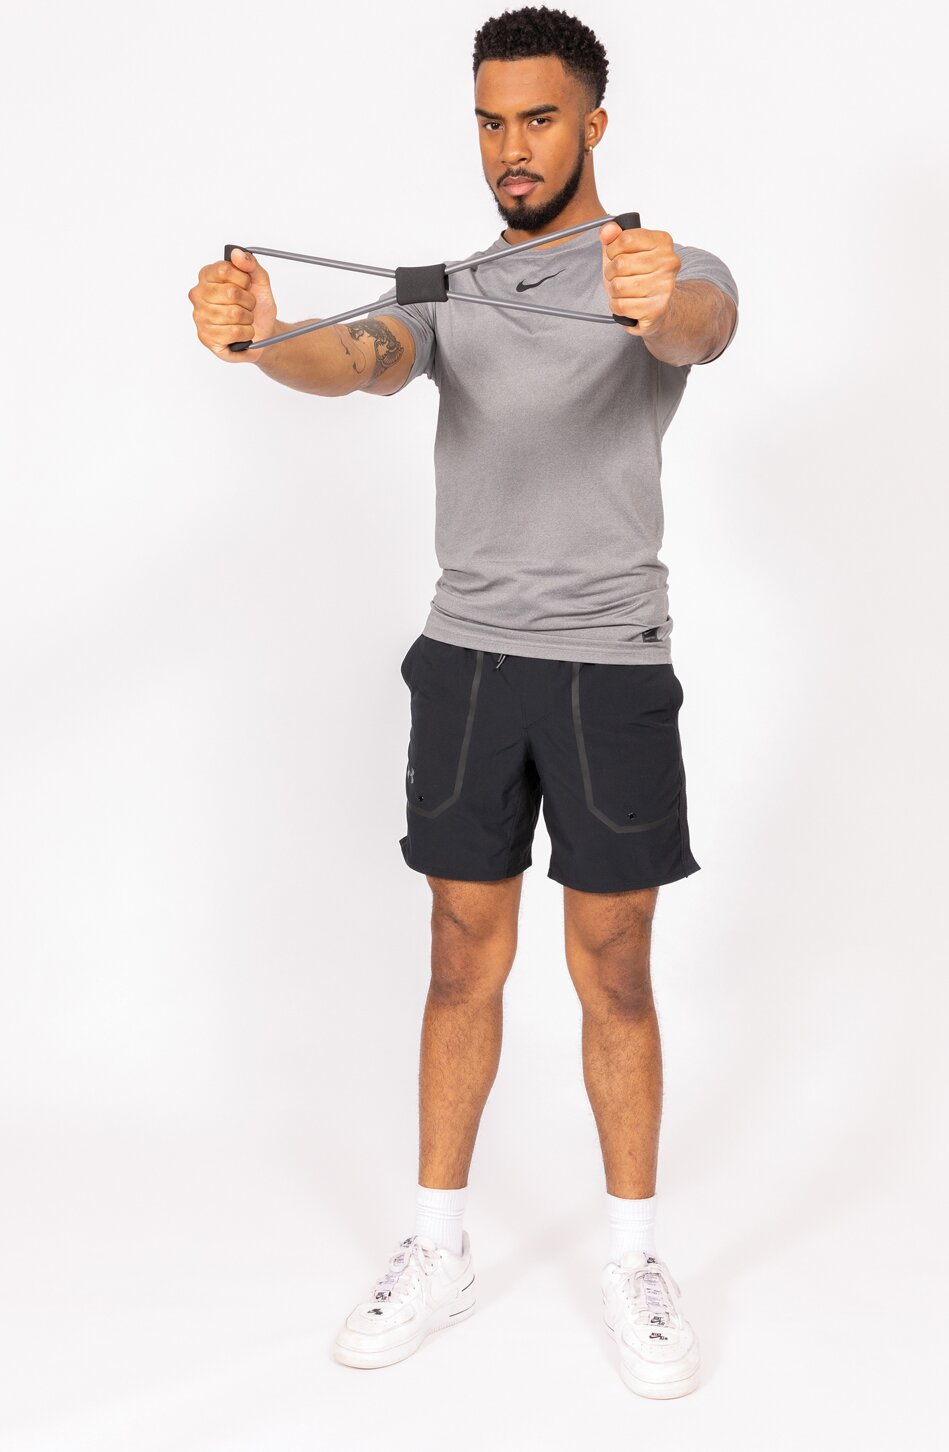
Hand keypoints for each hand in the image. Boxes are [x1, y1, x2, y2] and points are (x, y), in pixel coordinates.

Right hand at [188, 247, 278, 361]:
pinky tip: (242, 333)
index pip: (224, 269)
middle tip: (249, 305)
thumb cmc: (257, 307)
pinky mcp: (205, 337)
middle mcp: (198, 294)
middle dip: (249, 301)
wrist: (263, 333)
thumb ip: (251, 264)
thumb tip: (237, 253)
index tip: (247, 285)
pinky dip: (246, 333)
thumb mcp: (260, 282)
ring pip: (234, 314)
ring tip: (245, 319)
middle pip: (231, 292)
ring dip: (248, 318)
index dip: (244, 279)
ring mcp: (199, 316)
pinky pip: (233, 332)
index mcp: (207, 276)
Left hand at [599, 222, 679, 336]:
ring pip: (618, 286)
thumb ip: (613, 236)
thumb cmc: (640, 275)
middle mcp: (668, 262)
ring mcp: (665, 286)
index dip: (612, 249)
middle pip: (621, 264)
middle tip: (617, 276)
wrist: (658, 306)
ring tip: (622, 290)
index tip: (615, 256)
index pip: (626, 239)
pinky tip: (626, 302)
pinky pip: (621, 305)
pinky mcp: (657, 308)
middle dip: (610, 272)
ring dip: (613, 290)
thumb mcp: (624, 250)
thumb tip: (606, 230)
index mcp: (662, 241)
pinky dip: (616, 305)